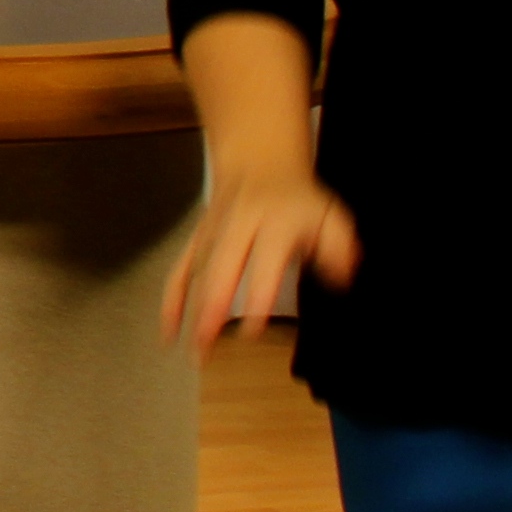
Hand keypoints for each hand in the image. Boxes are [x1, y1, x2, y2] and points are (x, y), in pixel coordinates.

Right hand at [163, 161, 360, 351]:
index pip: (262, 263)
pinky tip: (170, 332)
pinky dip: (170, 302)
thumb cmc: (297, 198)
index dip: (254, 296)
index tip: (250, 329)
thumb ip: (338, 247)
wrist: (258, 159)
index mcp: (272, 222)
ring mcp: (212, 233)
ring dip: (190, 312)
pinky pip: (179, 271)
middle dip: (210, 309)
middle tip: (207, 346)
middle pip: (219, 270)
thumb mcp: (329, 214)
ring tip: (193, 352)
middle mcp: (236, 227)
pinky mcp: (197, 240)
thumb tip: (342, 279)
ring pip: (196, 274)